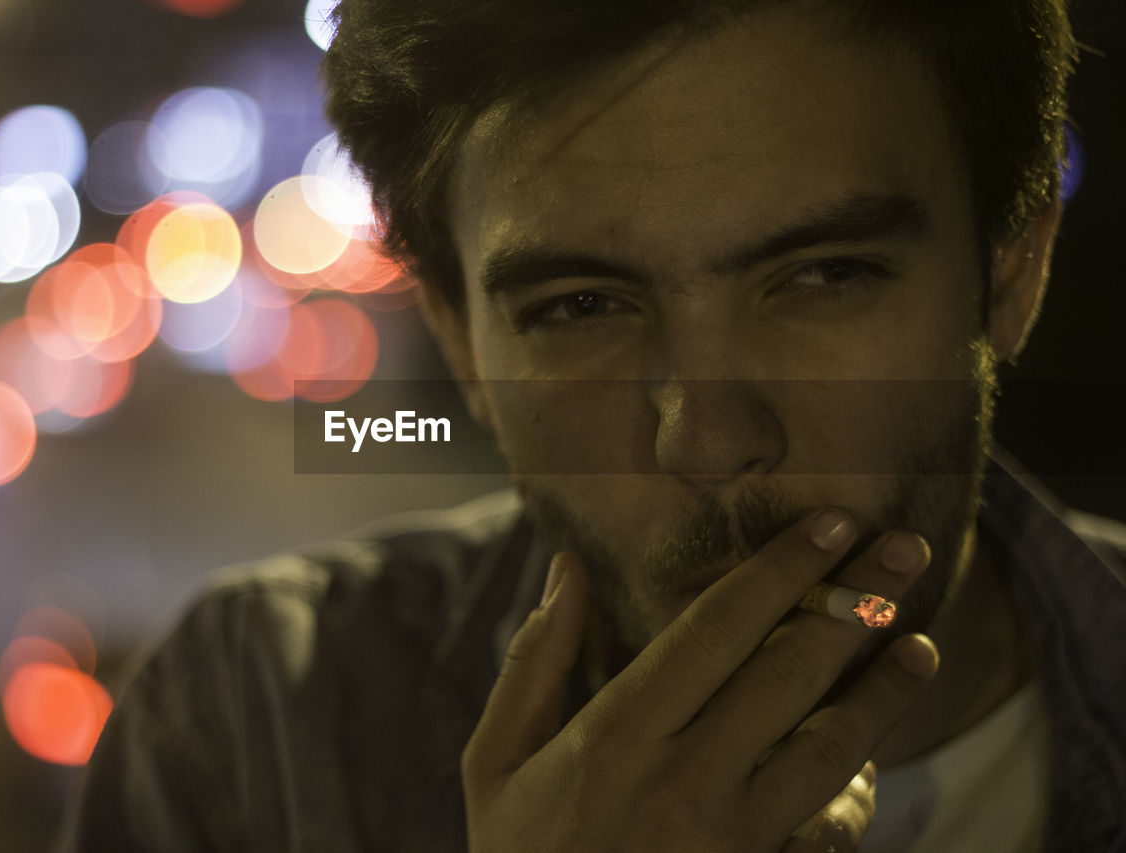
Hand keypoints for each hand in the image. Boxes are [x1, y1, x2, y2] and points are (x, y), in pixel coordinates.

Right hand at [461, 508, 938, 851]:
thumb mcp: (497, 761)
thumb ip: (534, 662)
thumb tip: (565, 568)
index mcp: (617, 734)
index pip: (716, 629)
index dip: (781, 570)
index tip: (831, 524)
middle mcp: (683, 779)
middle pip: (788, 674)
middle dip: (854, 603)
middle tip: (906, 551)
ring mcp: (730, 839)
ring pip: (827, 749)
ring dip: (883, 693)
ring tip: (921, 645)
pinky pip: (828, 836)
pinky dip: (857, 798)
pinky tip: (870, 770)